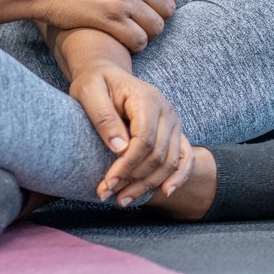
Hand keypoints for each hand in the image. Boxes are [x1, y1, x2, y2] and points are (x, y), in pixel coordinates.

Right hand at [34, 0, 178, 50]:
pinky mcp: (110, 19)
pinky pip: (139, 39)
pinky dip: (135, 45)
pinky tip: (124, 43)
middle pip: (168, 8)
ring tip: (133, 35)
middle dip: (158, 20)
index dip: (166, 0)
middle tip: (142, 26)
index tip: (153, 9)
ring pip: (157, 26)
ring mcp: (122, 0)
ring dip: (148, 35)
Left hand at [69, 62, 192, 205]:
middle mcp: (167, 111)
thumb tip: (119, 149)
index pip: (144, 140)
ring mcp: (174, 122)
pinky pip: (184, 158)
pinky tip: (165, 192)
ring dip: (147, 185)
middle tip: (106, 194)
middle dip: (133, 179)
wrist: (107, 73)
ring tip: (122, 200)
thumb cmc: (95, 82)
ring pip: (169, 162)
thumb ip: (104, 117)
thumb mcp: (89, 92)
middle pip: (158, 156)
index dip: (127, 165)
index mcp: (147, 99)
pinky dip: (178, 177)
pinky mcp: (174, 132)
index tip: (108, 182)